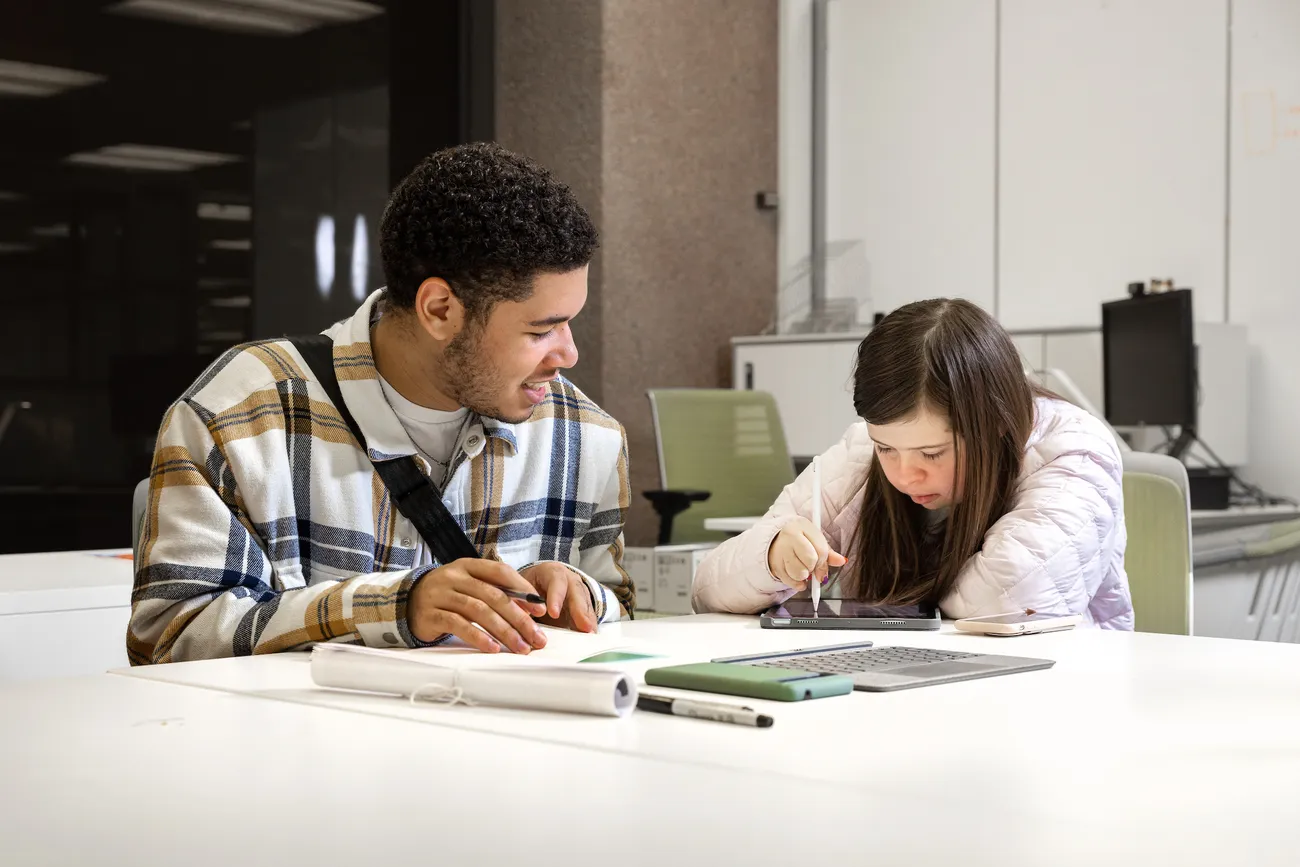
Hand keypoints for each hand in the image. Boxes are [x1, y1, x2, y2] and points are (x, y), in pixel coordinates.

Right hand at [407, 559, 548, 652]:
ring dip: (503, 631)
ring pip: (478, 611)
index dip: (523, 590)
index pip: (500, 572)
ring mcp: (440, 595)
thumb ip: (496, 591)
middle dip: (519, 618)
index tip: (541, 609)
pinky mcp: (430, 615)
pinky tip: (493, 647)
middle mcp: (454, 577)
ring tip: (520, 647)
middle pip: (493, 596)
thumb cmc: (448, 595)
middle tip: (536, 637)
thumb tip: (531, 607)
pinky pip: (458, 625)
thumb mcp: (469, 585)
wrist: (406, 602)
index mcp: (468, 565)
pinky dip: (478, 637)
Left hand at [520, 562, 596, 632]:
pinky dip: (590, 626)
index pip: (556, 582)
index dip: (556, 597)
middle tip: (584, 627)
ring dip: (588, 620)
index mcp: (552, 573)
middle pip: (577, 593)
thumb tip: (522, 620)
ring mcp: (579, 592)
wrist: (540, 583)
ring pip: (586, 604)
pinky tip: (591, 636)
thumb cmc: (531, 587)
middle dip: (580, 611)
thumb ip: (523, 602)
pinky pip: (589, 615)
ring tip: (590, 634)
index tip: (553, 614)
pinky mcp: (584, 605)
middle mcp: (570, 580)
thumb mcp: (523, 589)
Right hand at [766, 517, 846, 589]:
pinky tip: (797, 577)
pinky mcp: (775, 564)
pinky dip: (797, 584)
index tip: (821, 566)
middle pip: (810, 560)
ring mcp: (780, 550)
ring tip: (802, 570)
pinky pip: (790, 581)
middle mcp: (789, 536)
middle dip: (814, 568)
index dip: (824, 562)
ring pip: (800, 573)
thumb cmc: (800, 540)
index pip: (820, 549)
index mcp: (802, 526)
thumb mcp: (815, 540)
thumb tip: (841, 561)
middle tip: (811, 566)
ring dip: (805, 576)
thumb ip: (828, 552)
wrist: (775, 540)